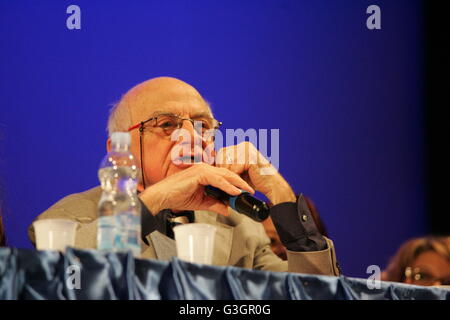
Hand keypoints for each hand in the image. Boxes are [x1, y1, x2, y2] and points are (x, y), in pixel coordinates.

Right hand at [139, 163, 254, 215]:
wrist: (163, 197)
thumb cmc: (176, 197)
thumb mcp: (201, 203)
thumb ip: (214, 204)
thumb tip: (227, 210)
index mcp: (205, 173)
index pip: (225, 176)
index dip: (237, 183)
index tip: (246, 191)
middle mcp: (205, 168)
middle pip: (228, 173)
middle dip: (241, 182)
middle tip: (251, 190)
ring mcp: (202, 169)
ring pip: (225, 175)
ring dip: (237, 183)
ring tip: (246, 190)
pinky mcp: (199, 174)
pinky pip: (217, 179)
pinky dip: (227, 186)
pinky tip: (234, 192)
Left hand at [215, 142, 295, 204]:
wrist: (271, 186)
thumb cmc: (255, 180)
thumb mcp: (237, 170)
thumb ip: (227, 165)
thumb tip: (210, 161)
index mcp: (241, 146)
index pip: (220, 152)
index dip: (220, 165)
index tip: (224, 173)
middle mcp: (244, 145)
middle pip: (221, 157)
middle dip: (225, 170)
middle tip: (236, 177)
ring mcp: (247, 150)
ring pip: (226, 164)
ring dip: (231, 174)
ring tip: (242, 178)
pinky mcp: (250, 157)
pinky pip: (234, 169)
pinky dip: (237, 177)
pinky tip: (246, 178)